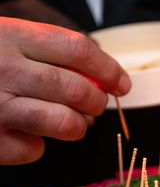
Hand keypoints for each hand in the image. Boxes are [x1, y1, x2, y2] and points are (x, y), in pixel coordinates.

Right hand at [0, 17, 130, 164]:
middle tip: (95, 106)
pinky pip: (33, 150)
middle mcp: (4, 69)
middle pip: (77, 89)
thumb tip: (100, 78)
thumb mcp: (6, 40)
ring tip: (72, 124)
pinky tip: (25, 134)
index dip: (108, 69)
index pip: (77, 49)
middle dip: (97, 102)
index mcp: (12, 37)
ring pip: (64, 122)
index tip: (122, 84)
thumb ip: (47, 53)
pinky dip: (37, 147)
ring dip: (77, 127)